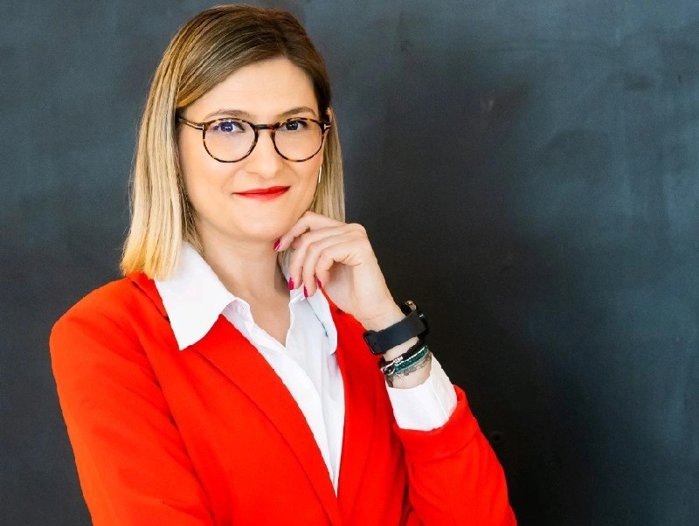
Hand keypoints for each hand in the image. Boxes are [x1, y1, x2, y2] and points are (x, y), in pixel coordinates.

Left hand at [276, 211, 403, 329]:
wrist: (369, 310)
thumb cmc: (348, 292)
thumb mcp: (322, 268)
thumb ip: (310, 251)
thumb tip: (290, 240)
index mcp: (342, 229)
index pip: (309, 219)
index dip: (290, 232)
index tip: (278, 248)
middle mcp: (350, 228)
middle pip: (308, 235)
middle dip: (297, 261)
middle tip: (295, 283)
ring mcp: (356, 235)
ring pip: (314, 247)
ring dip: (307, 272)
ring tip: (310, 288)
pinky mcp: (359, 246)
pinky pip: (326, 255)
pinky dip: (319, 272)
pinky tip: (324, 283)